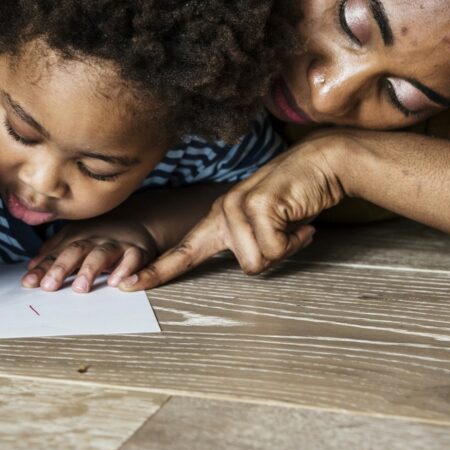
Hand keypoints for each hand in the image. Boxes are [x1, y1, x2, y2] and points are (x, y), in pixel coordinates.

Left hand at [22, 218, 160, 292]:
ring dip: (90, 270)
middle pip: (75, 251)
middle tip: (49, 286)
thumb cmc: (100, 234)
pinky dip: (125, 270)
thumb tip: (30, 269)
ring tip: (80, 287)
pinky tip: (116, 282)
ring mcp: (115, 244)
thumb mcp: (75, 238)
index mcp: (76, 237)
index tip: (28, 283)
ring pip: (101, 255)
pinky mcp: (136, 251)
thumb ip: (53, 252)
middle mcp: (93, 239)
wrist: (138, 220)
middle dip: (61, 268)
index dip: (42, 268)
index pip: (56, 254)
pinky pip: (132, 259)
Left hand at [120, 131, 347, 290]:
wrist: (322, 163)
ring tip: (294, 221)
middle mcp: (223, 211)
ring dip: (287, 246)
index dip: (156, 272)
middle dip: (275, 256)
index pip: (182, 251)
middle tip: (291, 231)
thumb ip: (250, 244)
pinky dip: (297, 239)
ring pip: (259, 260)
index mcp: (219, 219)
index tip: (127, 286)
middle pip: (246, 266)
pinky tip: (301, 217)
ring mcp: (238, 206)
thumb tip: (253, 264)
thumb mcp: (265, 225)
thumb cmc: (296, 197)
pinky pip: (276, 247)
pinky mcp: (259, 206)